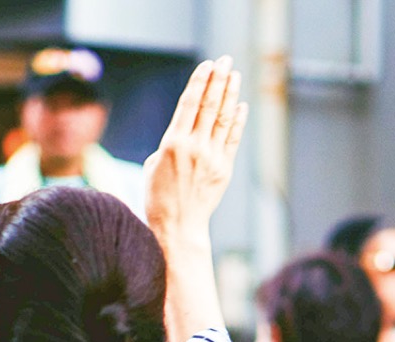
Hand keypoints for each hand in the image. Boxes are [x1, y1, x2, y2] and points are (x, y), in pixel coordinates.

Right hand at [145, 57, 248, 240]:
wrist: (178, 227)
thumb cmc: (159, 197)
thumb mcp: (153, 164)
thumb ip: (170, 142)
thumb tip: (185, 129)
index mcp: (172, 143)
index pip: (189, 103)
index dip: (200, 81)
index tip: (207, 64)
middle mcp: (194, 147)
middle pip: (209, 105)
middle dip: (218, 79)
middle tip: (225, 60)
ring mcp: (211, 158)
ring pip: (223, 118)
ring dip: (230, 94)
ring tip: (234, 75)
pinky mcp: (224, 169)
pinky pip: (233, 139)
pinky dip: (237, 120)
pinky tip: (240, 105)